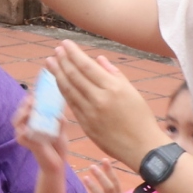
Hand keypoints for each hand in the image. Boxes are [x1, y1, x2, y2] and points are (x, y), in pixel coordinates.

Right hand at [13, 97, 69, 172]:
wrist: (58, 161)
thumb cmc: (58, 144)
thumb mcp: (61, 129)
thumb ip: (60, 120)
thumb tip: (59, 113)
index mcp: (35, 120)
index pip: (28, 106)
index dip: (29, 98)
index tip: (35, 91)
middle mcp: (27, 125)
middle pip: (20, 112)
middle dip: (24, 104)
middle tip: (32, 100)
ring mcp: (25, 135)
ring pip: (17, 122)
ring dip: (22, 114)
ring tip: (29, 109)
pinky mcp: (26, 144)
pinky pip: (20, 136)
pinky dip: (22, 131)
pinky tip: (26, 127)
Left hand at [49, 42, 166, 166]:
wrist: (141, 148)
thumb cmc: (141, 118)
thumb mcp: (132, 92)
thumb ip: (114, 74)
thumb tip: (98, 59)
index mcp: (113, 88)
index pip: (87, 66)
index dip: (73, 53)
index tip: (65, 44)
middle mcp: (99, 99)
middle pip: (75, 76)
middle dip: (62, 61)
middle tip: (55, 50)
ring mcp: (90, 113)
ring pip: (69, 89)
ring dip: (58, 74)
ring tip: (50, 62)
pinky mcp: (85, 125)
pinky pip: (71, 104)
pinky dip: (63, 91)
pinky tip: (58, 82)